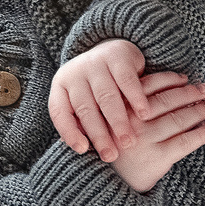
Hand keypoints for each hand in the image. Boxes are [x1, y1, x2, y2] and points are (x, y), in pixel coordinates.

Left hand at [48, 40, 168, 160]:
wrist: (112, 50)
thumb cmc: (95, 86)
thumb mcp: (82, 100)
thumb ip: (80, 121)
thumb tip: (83, 149)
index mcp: (61, 85)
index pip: (59, 112)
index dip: (69, 132)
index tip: (83, 150)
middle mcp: (75, 73)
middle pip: (85, 108)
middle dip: (99, 134)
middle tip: (111, 155)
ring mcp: (95, 62)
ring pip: (106, 97)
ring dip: (119, 122)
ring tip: (129, 142)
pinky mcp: (117, 55)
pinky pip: (127, 80)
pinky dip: (136, 99)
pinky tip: (144, 115)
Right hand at [105, 72, 204, 191]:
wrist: (112, 185)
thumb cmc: (120, 148)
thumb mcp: (118, 122)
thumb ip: (135, 104)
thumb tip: (177, 84)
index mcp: (120, 107)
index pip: (150, 86)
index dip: (171, 80)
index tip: (185, 79)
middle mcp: (131, 122)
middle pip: (167, 101)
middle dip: (190, 93)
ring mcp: (144, 140)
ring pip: (179, 119)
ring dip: (200, 111)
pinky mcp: (157, 158)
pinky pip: (185, 141)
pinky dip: (202, 133)